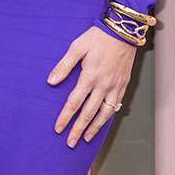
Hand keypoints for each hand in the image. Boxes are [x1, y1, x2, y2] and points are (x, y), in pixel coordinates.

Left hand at [47, 27, 135, 146]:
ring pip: (103, 113)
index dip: (65, 118)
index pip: (74, 103)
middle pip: (88, 113)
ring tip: (86, 139)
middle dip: (78, 130)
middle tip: (70, 143)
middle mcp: (103, 85)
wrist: (123, 32)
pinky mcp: (123, 85)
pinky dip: (108, 117)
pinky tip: (102, 123)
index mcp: (89, 76)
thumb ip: (63, 66)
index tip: (58, 129)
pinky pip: (115, 106)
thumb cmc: (98, 37)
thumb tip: (51, 82)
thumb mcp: (76, 47)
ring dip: (94, 128)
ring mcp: (114, 87)